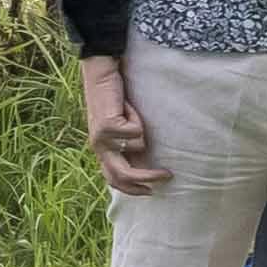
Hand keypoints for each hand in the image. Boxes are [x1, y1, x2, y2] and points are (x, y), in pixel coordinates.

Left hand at [78, 56, 161, 193]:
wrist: (100, 74)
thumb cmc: (116, 99)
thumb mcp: (124, 128)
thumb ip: (130, 147)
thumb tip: (147, 167)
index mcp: (102, 150)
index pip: (113, 179)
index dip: (132, 189)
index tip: (151, 192)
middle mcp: (99, 147)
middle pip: (121, 175)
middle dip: (146, 179)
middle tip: (167, 176)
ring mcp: (101, 138)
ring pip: (137, 148)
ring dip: (143, 129)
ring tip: (132, 112)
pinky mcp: (106, 126)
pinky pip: (136, 131)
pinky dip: (137, 118)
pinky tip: (127, 106)